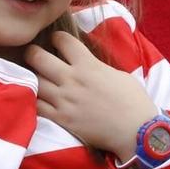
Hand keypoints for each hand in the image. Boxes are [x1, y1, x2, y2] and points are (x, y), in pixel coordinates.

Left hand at [26, 31, 158, 160]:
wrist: (136, 131)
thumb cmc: (134, 101)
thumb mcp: (118, 74)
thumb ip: (97, 67)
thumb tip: (86, 64)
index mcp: (88, 65)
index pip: (63, 41)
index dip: (57, 37)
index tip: (56, 40)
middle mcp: (72, 80)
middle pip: (39, 58)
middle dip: (33, 53)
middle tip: (34, 55)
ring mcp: (64, 100)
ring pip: (35, 82)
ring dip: (33, 77)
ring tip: (35, 77)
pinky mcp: (62, 119)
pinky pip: (37, 106)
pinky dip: (34, 101)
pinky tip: (37, 99)